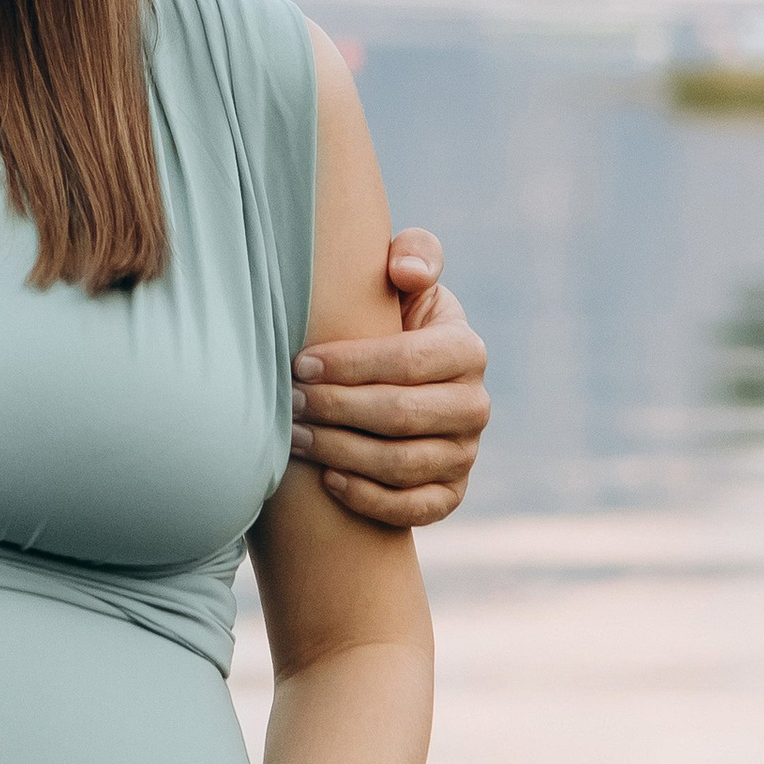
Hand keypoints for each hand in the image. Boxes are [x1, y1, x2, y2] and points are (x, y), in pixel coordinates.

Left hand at [289, 232, 488, 530]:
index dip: (351, 364)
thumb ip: (413, 254)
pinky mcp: (451, 494)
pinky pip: (415, 509)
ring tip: (295, 436)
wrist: (395, 379)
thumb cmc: (389, 318)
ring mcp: (465, 454)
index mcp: (466, 349)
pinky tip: (328, 479)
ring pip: (402, 464)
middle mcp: (475, 405)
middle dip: (336, 408)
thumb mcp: (402, 277)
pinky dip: (369, 498)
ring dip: (341, 452)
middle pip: (402, 415)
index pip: (410, 360)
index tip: (300, 362)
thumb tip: (405, 272)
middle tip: (288, 401)